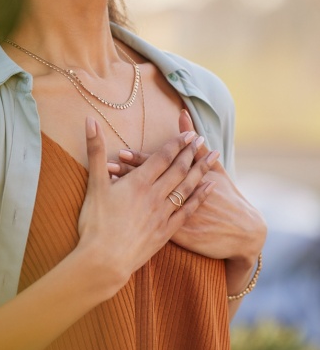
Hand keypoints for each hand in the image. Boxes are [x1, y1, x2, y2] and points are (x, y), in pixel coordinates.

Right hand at [75, 116, 214, 298]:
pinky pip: (188, 211)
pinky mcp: (166, 232)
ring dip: (201, 170)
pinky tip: (209, 189)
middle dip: (191, 153)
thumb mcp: (94, 183)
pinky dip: (200, 197)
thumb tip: (90, 120)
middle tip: (202, 139)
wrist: (104, 261)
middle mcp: (154, 196)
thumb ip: (95, 150)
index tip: (188, 133)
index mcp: (138, 183)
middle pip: (178, 170)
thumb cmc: (95, 222)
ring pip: (187, 188)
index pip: (162, 158)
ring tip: (213, 157)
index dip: (176, 144)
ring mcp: (162, 215)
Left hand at [110, 111, 266, 267]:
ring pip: (145, 203)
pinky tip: (120, 214)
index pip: (158, 166)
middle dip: (127, 175)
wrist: (243, 233)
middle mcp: (178, 197)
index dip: (139, 160)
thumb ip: (194, 144)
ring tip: (108, 185)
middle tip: (107, 166)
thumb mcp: (214, 170)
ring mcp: (176, 217)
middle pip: (149, 184)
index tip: (121, 152)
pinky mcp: (176, 235)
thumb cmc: (228, 197)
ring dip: (127, 195)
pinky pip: (152, 226)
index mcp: (185, 180)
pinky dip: (137, 218)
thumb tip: (182, 113)